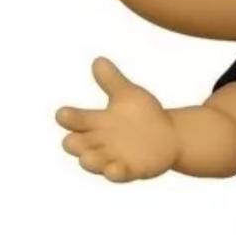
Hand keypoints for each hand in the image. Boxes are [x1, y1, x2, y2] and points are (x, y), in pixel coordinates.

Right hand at [55, 58, 178, 181]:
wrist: (170, 135)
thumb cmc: (142, 115)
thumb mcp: (128, 95)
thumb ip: (112, 80)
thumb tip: (99, 60)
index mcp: (95, 122)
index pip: (72, 120)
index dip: (67, 117)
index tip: (65, 114)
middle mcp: (98, 142)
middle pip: (74, 145)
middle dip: (73, 144)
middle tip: (76, 139)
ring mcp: (111, 157)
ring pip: (91, 162)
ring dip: (90, 161)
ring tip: (91, 157)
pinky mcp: (128, 170)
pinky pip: (117, 174)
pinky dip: (115, 172)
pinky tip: (116, 168)